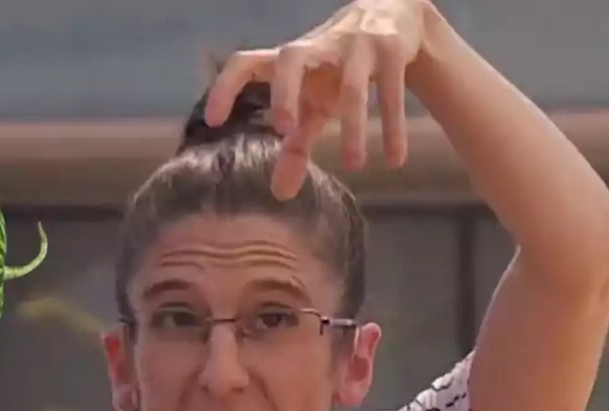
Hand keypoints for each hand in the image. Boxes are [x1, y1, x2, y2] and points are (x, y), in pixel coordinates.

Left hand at [205, 0, 430, 196]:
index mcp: (288, 61)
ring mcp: (354, 47)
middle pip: (291, 62)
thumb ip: (296, 146)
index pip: (246, 64)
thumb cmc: (334, 69)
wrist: (389, 15)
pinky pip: (391, 92)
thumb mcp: (314, 104)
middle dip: (285, 92)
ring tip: (355, 165)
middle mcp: (316, 50)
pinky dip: (393, 127)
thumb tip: (279, 195)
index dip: (226, 88)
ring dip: (354, 126)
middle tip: (285, 129)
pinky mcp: (390, 51)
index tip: (212, 120)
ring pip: (352, 87)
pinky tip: (396, 159)